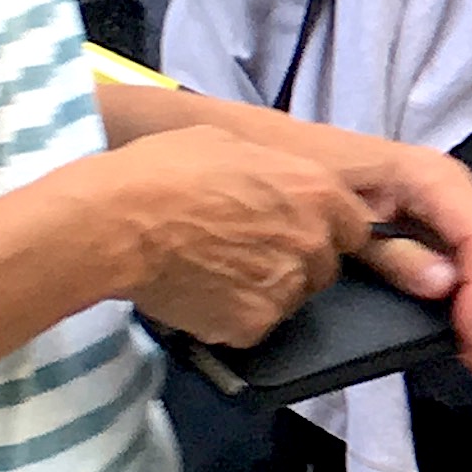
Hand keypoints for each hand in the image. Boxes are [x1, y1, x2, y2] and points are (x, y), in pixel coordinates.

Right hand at [85, 132, 379, 350]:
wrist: (117, 222)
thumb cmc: (166, 170)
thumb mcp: (232, 146)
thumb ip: (275, 172)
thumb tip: (278, 184)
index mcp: (318, 192)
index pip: (354, 226)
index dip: (323, 229)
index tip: (292, 229)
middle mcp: (313, 243)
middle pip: (324, 265)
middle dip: (296, 261)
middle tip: (246, 251)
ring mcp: (286, 288)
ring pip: (292, 297)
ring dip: (266, 288)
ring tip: (216, 271)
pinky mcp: (254, 325)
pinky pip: (256, 324)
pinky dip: (233, 315)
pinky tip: (200, 293)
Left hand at [296, 130, 471, 384]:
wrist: (266, 151)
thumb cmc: (296, 176)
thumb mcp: (335, 214)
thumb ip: (390, 250)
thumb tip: (445, 285)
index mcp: (429, 177)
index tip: (469, 344)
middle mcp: (449, 187)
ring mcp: (445, 203)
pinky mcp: (434, 220)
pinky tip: (467, 327)